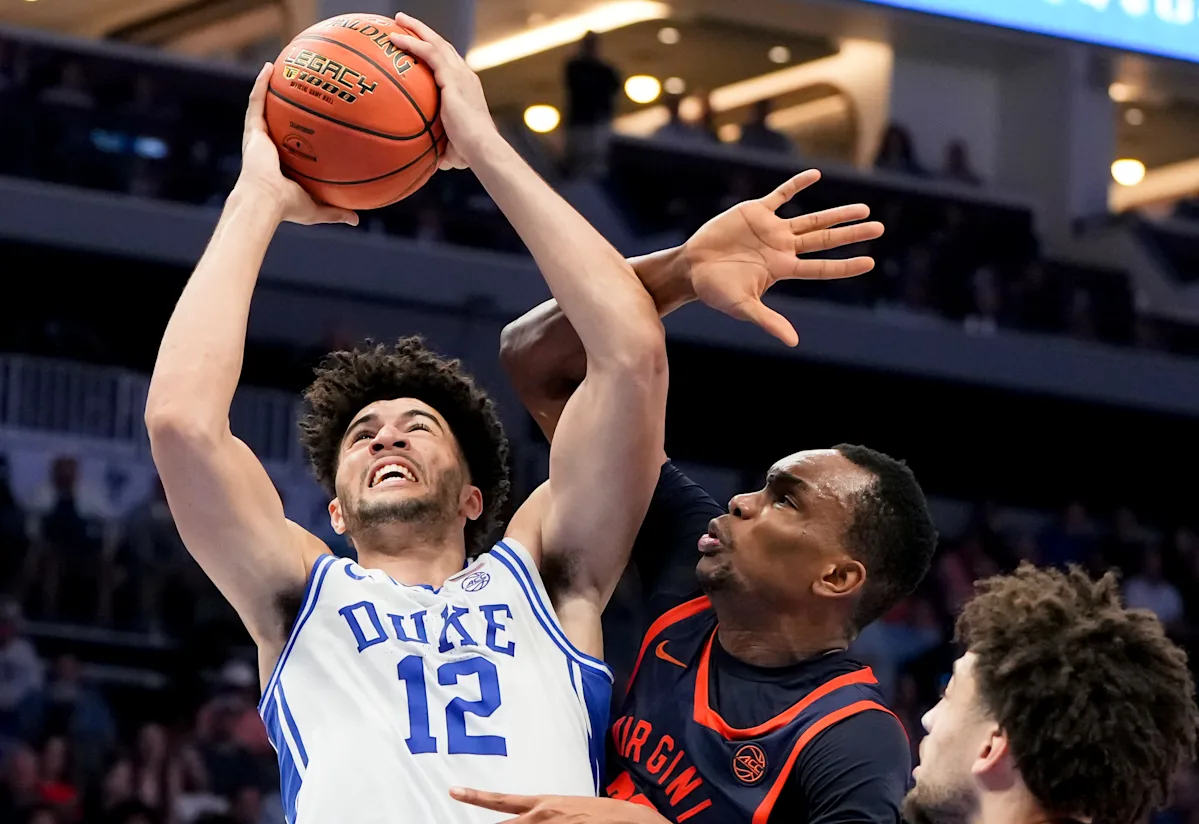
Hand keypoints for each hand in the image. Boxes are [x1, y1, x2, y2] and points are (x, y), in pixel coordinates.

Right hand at [235, 63, 357, 225]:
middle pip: (279, 120)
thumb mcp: (318, 208)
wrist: (266, 201)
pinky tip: (269, 68)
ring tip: (280, 68)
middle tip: (299, 87)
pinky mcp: (252, 131)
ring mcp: (259, 138)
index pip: (293, 143)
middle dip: (286, 104)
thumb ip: (336, 211)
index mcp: (283, 163)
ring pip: (264, 107)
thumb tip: (357, 220)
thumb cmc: (289, 207)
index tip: (313, 119)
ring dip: (270, 87)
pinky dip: (261, 84)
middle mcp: (270, 148)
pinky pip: (257, 102)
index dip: (300, 131)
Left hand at [389, 13, 496, 168]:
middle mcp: (465, 76)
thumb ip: (442, 149)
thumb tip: (432, 161)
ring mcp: (460, 74)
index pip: (450, 65)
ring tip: (398, 19)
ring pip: (435, 42)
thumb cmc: (469, 153)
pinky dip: (412, 42)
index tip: (420, 47)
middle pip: (442, 46)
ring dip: (416, 28)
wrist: (480, 147)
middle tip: (405, 23)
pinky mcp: (452, 76)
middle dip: (424, 32)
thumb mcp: (453, 148)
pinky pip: (428, 52)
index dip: (435, 53)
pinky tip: (395, 38)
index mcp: (467, 89)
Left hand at [450, 787, 664, 823]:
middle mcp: (542, 818)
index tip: (454, 791)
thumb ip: (549, 814)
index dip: (476, 796)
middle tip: (458, 813)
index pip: (503, 800)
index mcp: (545, 804)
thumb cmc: (606, 814)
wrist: (634, 822)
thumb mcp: (572, 808)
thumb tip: (533, 817)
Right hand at [683, 169, 882, 346]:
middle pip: (824, 240)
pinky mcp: (755, 212)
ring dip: (836, 214)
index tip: (870, 261)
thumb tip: (793, 342)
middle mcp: (782, 248)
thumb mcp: (743, 307)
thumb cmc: (715, 291)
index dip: (846, 265)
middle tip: (879, 228)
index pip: (822, 267)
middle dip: (851, 234)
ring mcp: (771, 230)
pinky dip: (796, 186)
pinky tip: (815, 176)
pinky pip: (781, 196)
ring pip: (811, 220)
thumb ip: (768, 320)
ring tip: (863, 208)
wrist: (691, 268)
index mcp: (783, 269)